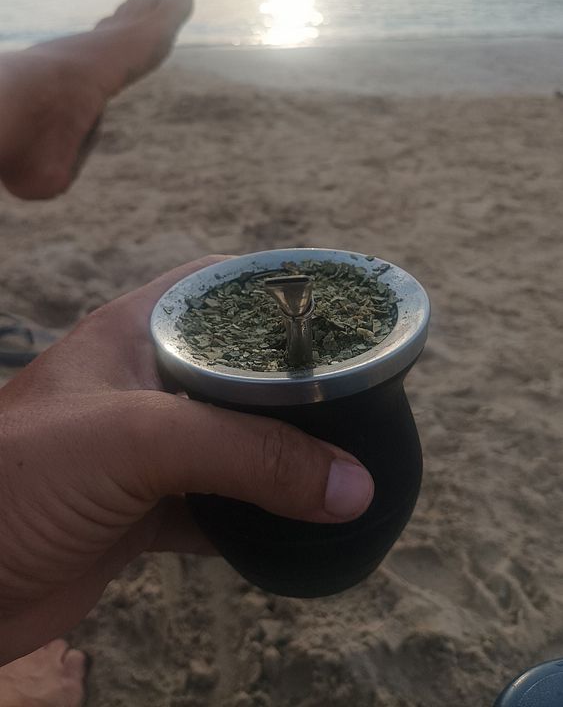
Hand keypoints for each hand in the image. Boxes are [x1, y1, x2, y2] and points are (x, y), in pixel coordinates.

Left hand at [0, 257, 373, 663]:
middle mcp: (141, 385)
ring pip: (232, 442)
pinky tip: (300, 525)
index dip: (276, 289)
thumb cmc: (14, 480)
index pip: (217, 286)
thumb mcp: (135, 441)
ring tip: (348, 459)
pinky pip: (217, 507)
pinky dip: (258, 518)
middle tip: (363, 393)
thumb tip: (353, 483)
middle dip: (295, 384)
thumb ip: (245, 453)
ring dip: (282, 456)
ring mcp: (141, 452)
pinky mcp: (140, 513)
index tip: (342, 308)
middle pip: (235, 371)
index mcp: (133, 334)